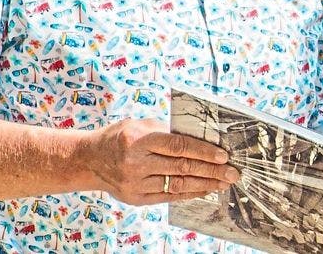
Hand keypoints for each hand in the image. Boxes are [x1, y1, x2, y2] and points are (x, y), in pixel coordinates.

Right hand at [80, 118, 239, 205]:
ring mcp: (135, 182)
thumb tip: (199, 140)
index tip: (223, 155)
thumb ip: (167, 132)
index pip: (178, 146)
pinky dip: (189, 193)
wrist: (90, 159)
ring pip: (177, 184)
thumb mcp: (140, 125)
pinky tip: (204, 190)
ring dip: (204, 184)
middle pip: (182, 167)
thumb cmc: (120, 137)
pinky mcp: (136, 198)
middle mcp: (137, 162)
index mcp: (139, 139)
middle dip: (211, 170)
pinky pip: (168, 196)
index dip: (203, 151)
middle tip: (232, 173)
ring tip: (223, 183)